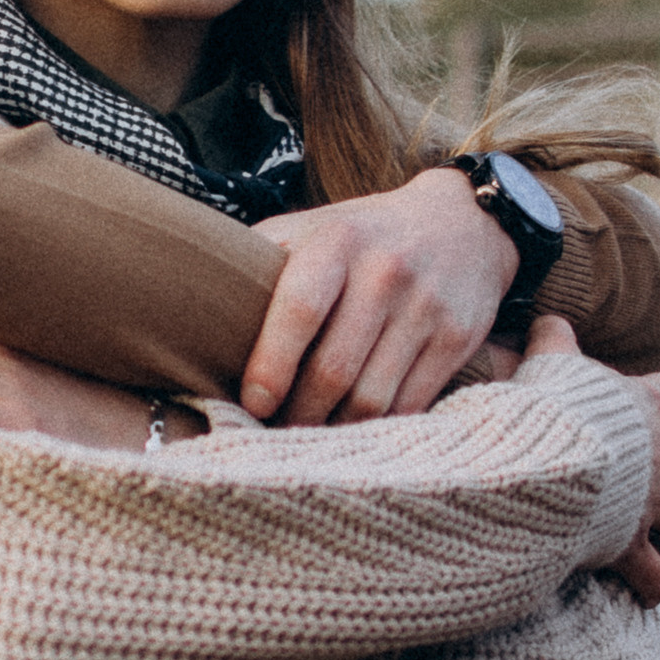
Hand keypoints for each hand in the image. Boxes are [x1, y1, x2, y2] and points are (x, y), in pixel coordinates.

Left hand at [246, 170, 519, 424]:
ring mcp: (427, 307)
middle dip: (297, 413)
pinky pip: (410, 404)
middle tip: (274, 432)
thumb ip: (261, 257)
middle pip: (333, 369)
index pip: (300, 309)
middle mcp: (386, 271)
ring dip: (334, 429)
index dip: (271, 363)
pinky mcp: (458, 338)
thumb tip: (194, 301)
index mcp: (338, 240)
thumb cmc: (364, 235)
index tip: (253, 402)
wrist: (465, 223)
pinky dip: (376, 427)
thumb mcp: (313, 225)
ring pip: (371, 398)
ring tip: (308, 437)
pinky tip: (353, 430)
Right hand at [521, 319, 659, 606]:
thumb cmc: (546, 408)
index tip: (643, 403)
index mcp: (642, 408)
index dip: (659, 397)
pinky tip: (641, 588)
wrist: (545, 462)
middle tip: (656, 474)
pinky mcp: (629, 546)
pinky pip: (655, 576)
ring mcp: (648, 505)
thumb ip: (552, 338)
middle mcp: (657, 458)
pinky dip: (650, 584)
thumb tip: (549, 317)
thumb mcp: (547, 361)